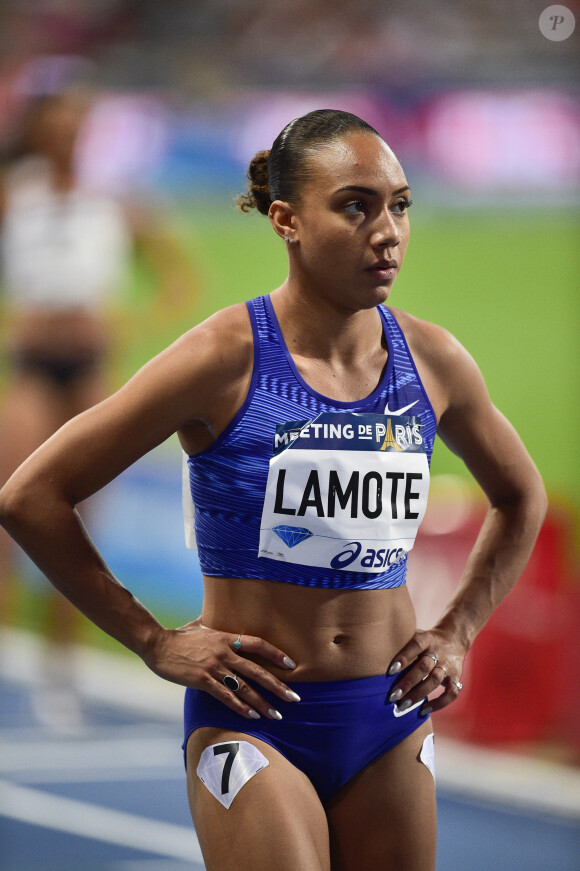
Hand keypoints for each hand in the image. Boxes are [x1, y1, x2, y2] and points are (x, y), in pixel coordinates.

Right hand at [142, 617, 299, 719]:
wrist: (157, 644)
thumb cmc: (179, 635)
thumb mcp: (201, 625)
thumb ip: (215, 622)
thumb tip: (220, 612)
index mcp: (226, 637)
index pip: (258, 644)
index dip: (276, 654)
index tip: (291, 664)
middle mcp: (224, 652)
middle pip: (257, 670)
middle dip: (278, 685)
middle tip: (294, 698)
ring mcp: (214, 667)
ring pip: (244, 687)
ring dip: (262, 703)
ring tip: (276, 714)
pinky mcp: (203, 680)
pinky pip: (226, 697)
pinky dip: (241, 708)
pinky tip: (252, 717)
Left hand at [386, 628, 465, 714]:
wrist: (454, 639)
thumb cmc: (426, 641)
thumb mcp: (416, 635)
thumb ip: (402, 643)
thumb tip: (377, 655)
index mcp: (427, 639)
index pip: (415, 645)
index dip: (403, 657)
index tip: (389, 671)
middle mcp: (439, 651)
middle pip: (424, 667)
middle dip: (408, 683)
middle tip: (393, 696)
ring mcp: (448, 665)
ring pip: (435, 680)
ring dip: (419, 694)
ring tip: (403, 705)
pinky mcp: (456, 677)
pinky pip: (451, 693)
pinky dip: (439, 703)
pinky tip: (424, 709)